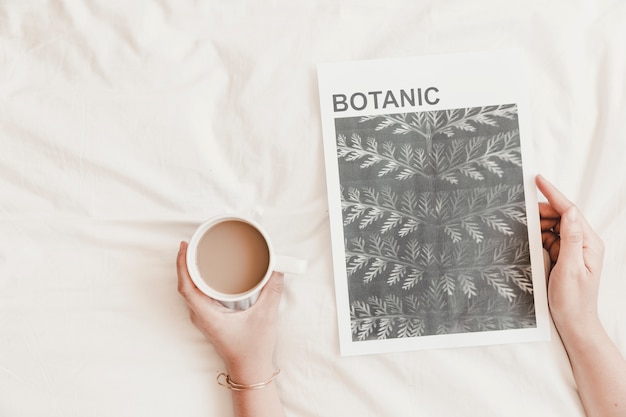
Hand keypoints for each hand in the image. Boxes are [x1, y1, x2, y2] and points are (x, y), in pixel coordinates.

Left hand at [176, 241, 284, 383]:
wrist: (250, 371)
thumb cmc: (253, 350)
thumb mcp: (265, 317)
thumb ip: (272, 291)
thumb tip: (276, 269)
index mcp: (207, 315)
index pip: (187, 286)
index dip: (183, 265)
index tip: (185, 247)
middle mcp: (202, 316)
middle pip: (187, 284)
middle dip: (187, 261)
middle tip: (195, 242)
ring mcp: (205, 317)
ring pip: (192, 289)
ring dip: (193, 270)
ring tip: (199, 251)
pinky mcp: (212, 317)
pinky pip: (200, 294)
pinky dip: (202, 279)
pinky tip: (210, 271)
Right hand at [535, 175, 604, 333]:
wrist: (574, 323)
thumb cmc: (574, 300)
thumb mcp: (571, 268)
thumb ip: (571, 238)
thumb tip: (570, 211)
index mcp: (590, 243)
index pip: (570, 211)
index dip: (553, 194)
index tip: (537, 180)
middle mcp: (584, 243)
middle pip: (561, 216)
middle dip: (542, 212)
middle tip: (521, 214)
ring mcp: (574, 249)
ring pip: (553, 227)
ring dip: (538, 226)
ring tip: (523, 230)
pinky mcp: (564, 256)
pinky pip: (549, 239)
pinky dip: (538, 237)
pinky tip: (528, 241)